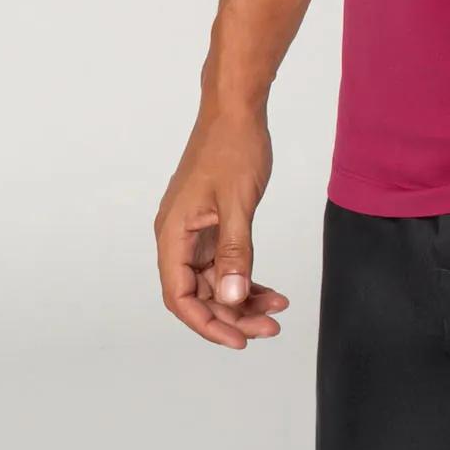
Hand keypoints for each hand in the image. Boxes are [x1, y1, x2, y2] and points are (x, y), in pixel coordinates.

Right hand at [156, 104, 292, 348]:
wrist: (236, 109)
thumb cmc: (232, 147)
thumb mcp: (237, 203)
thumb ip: (235, 252)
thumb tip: (232, 299)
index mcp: (173, 234)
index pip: (179, 296)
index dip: (207, 323)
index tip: (238, 340)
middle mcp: (178, 237)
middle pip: (199, 294)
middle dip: (232, 315)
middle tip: (269, 328)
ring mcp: (195, 231)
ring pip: (215, 281)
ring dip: (243, 299)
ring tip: (276, 310)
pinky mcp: (212, 224)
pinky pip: (225, 262)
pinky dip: (245, 277)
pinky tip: (270, 290)